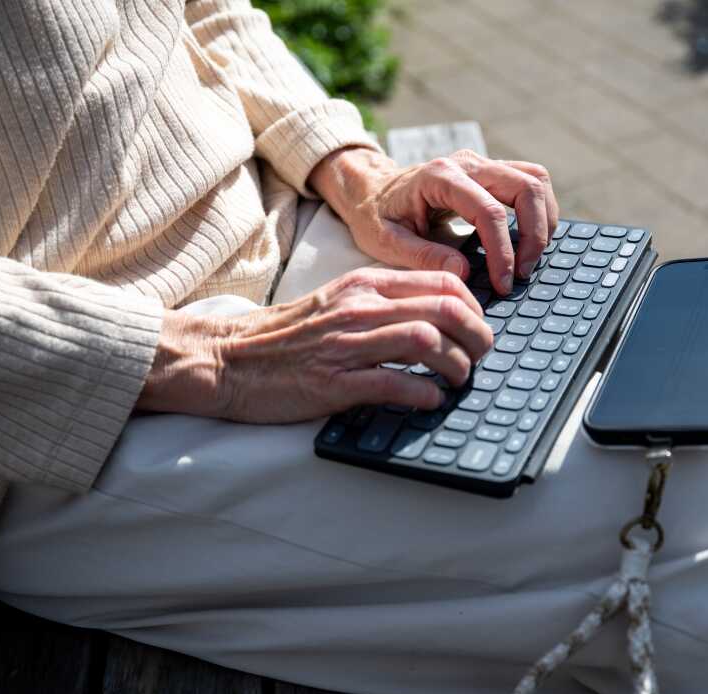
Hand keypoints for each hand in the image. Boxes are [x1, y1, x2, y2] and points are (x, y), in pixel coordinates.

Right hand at [136, 268, 493, 422]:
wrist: (226, 358)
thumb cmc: (284, 337)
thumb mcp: (337, 304)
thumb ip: (381, 306)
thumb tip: (434, 321)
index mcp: (364, 285)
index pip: (442, 281)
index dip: (475, 307)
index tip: (478, 328)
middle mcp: (359, 308)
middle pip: (444, 309)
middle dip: (477, 336)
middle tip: (481, 357)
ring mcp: (345, 343)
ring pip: (426, 340)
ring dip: (456, 364)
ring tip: (458, 380)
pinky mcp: (332, 382)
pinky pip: (393, 381)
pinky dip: (423, 392)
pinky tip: (430, 399)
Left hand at [309, 147, 558, 295]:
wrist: (371, 190)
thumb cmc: (376, 217)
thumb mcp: (385, 242)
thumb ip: (421, 257)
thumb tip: (464, 272)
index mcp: (439, 177)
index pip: (488, 211)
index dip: (503, 250)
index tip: (504, 282)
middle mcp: (466, 163)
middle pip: (525, 186)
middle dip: (534, 233)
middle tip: (523, 273)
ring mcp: (481, 164)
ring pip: (535, 178)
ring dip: (544, 219)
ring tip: (530, 259)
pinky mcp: (490, 172)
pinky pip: (529, 182)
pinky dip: (539, 210)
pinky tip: (529, 241)